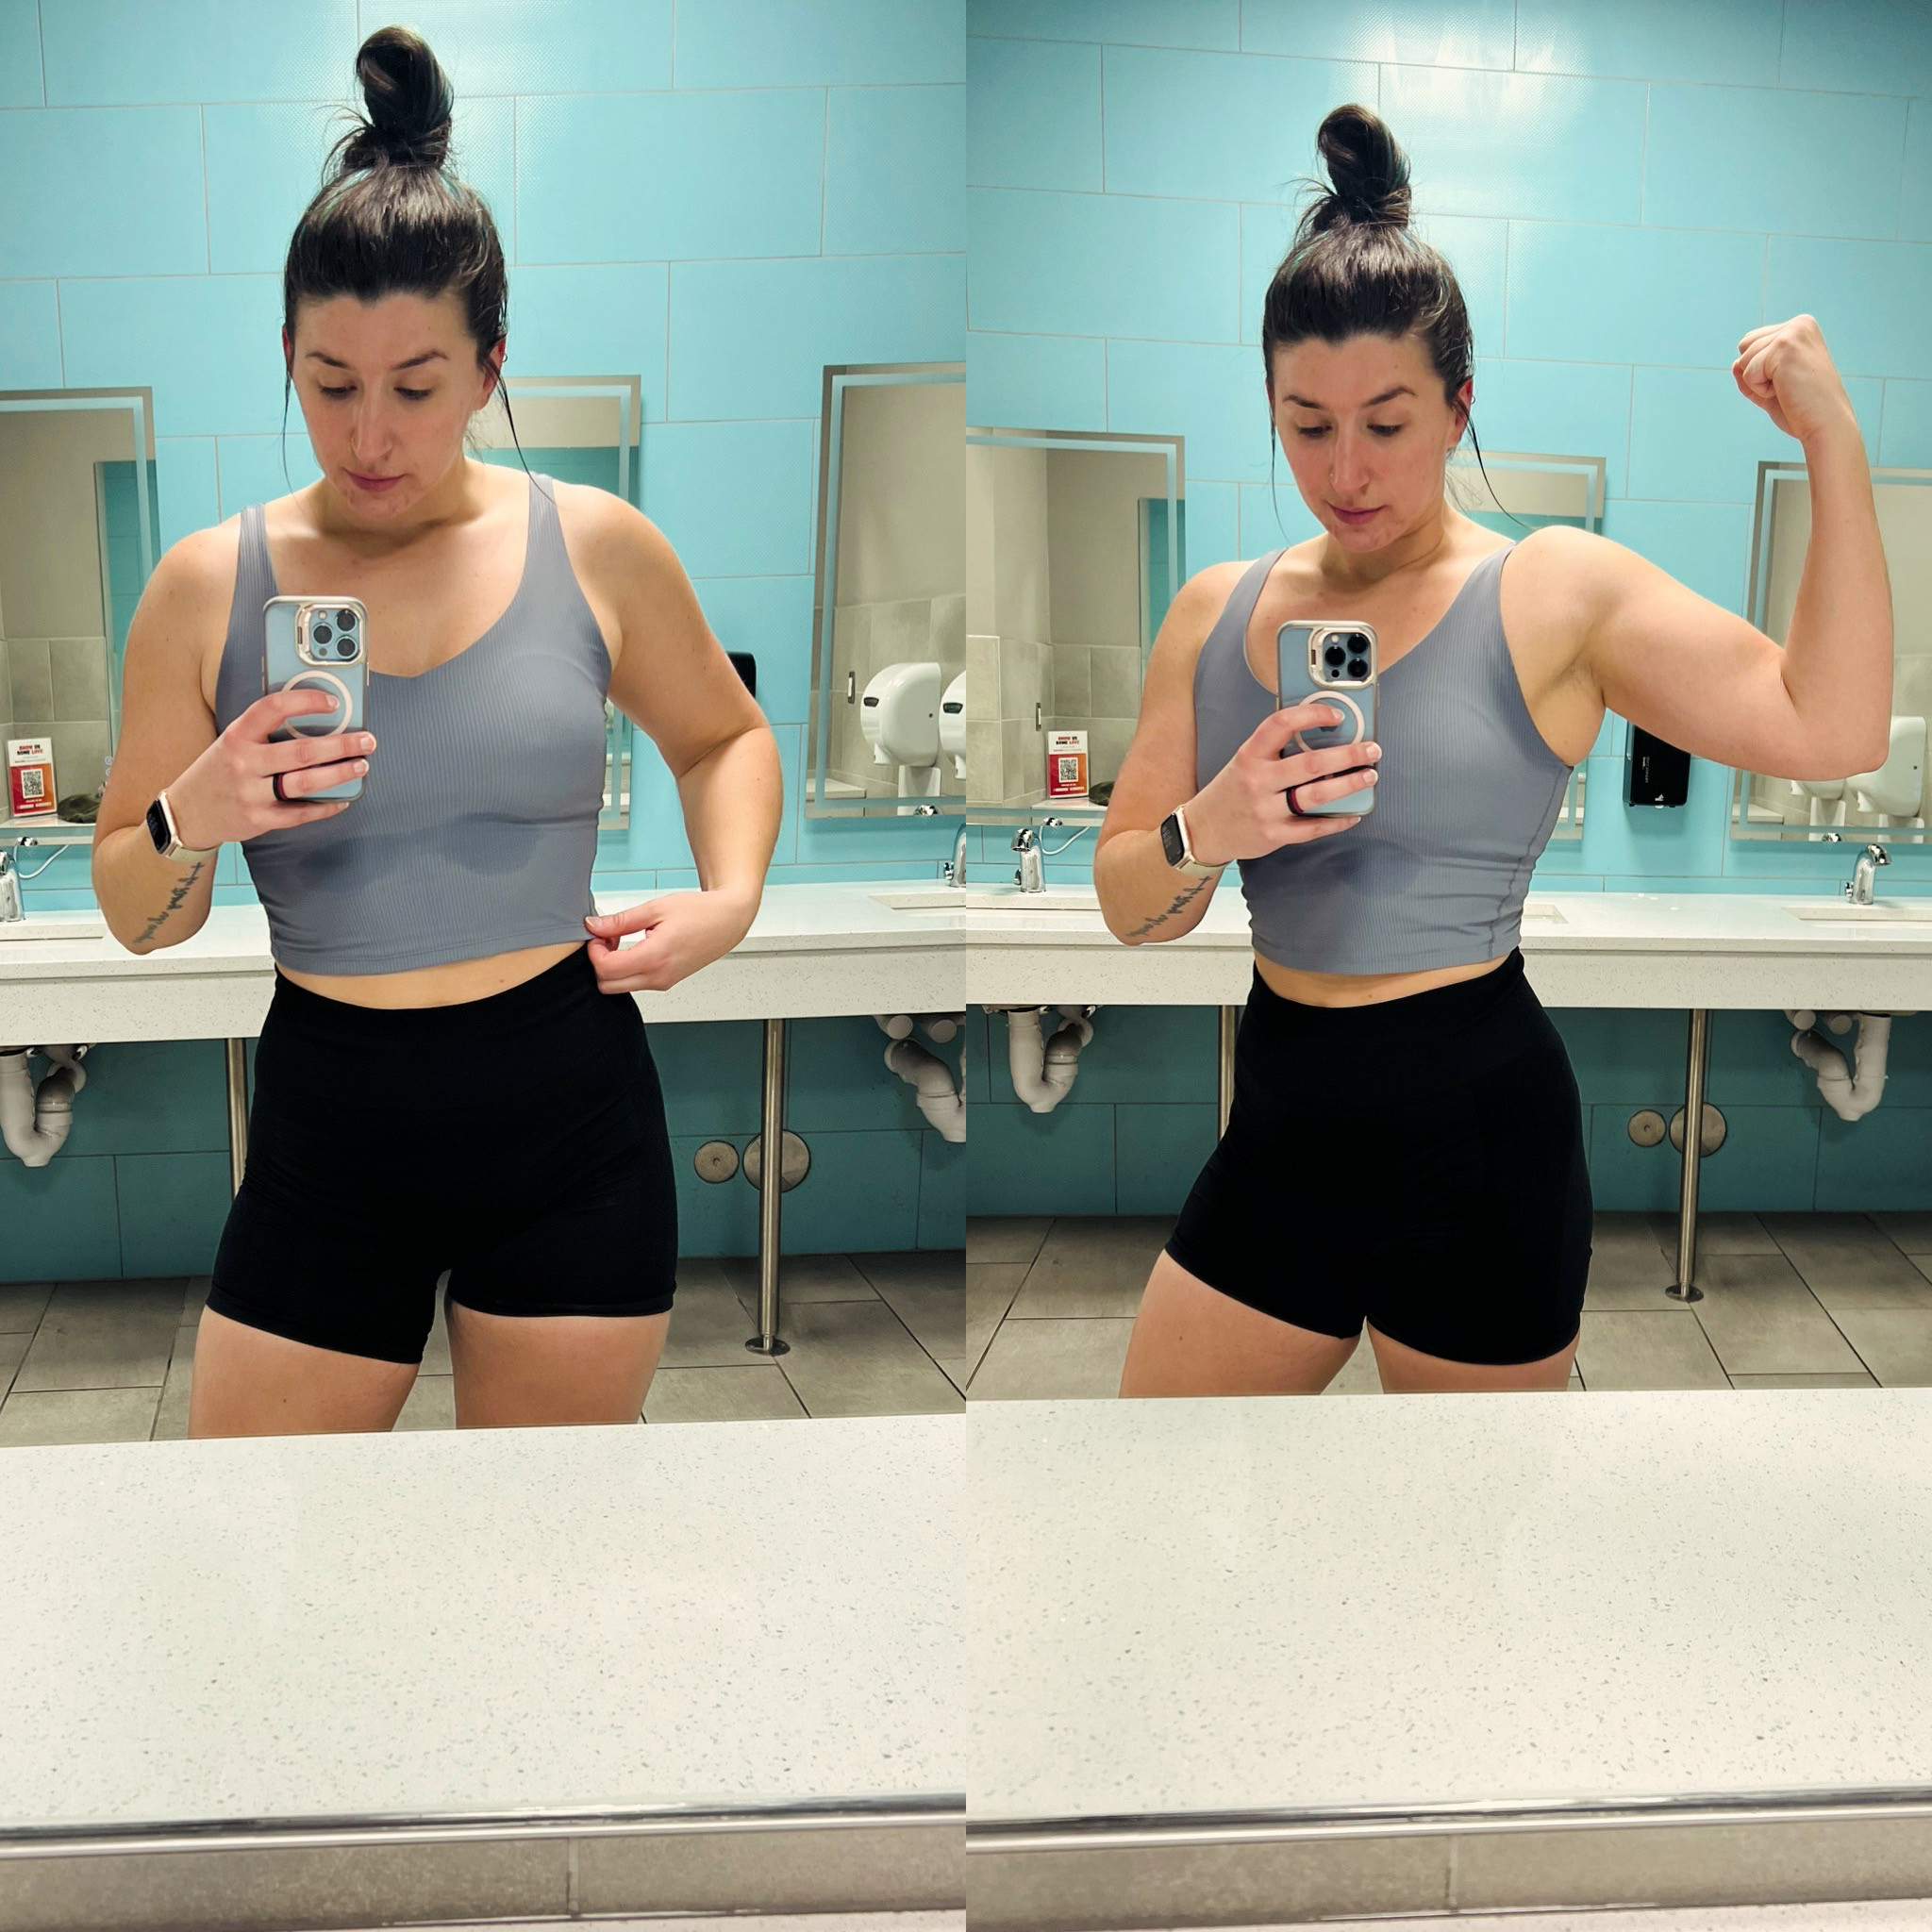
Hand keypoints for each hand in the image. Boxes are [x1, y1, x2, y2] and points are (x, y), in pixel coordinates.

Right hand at [166, 688, 375, 847]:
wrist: (188, 813)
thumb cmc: (219, 771)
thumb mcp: (232, 743)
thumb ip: (265, 732)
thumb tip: (318, 720)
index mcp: (237, 735)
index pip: (273, 708)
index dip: (306, 701)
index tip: (334, 703)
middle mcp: (244, 762)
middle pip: (302, 751)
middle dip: (341, 745)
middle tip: (367, 741)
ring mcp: (251, 793)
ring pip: (305, 783)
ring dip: (340, 774)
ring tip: (361, 765)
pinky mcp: (259, 819)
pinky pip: (301, 813)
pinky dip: (326, 806)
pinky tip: (343, 799)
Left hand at [582, 888, 758, 994]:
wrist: (727, 921)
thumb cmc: (699, 912)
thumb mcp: (655, 909)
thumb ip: (621, 921)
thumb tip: (593, 926)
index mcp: (655, 957)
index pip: (606, 968)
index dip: (594, 951)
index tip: (600, 933)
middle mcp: (658, 977)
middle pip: (607, 985)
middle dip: (600, 962)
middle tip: (608, 937)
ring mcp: (663, 983)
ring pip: (620, 987)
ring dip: (612, 967)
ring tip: (622, 940)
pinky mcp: (667, 982)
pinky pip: (635, 984)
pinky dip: (626, 970)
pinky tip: (635, 947)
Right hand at [1182, 699, 1379, 865]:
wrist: (1203, 830)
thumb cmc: (1230, 792)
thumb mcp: (1244, 762)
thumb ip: (1275, 750)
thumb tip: (1322, 737)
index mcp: (1250, 755)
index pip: (1282, 724)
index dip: (1313, 715)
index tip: (1337, 715)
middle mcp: (1257, 781)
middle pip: (1311, 764)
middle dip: (1348, 755)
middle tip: (1371, 750)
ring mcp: (1265, 810)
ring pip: (1316, 796)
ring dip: (1349, 785)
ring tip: (1369, 776)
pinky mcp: (1273, 835)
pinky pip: (1312, 828)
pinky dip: (1337, 821)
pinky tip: (1352, 814)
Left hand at [1733, 315, 1857, 445]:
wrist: (1826, 423)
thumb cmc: (1803, 408)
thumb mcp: (1773, 386)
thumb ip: (1753, 373)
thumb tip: (1734, 363)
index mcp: (1801, 327)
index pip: (1752, 342)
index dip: (1761, 371)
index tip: (1789, 380)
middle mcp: (1799, 324)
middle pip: (1745, 347)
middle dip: (1757, 374)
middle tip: (1787, 385)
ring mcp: (1793, 333)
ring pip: (1744, 360)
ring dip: (1759, 383)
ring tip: (1788, 387)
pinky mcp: (1784, 347)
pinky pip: (1748, 373)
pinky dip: (1760, 389)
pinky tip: (1786, 390)